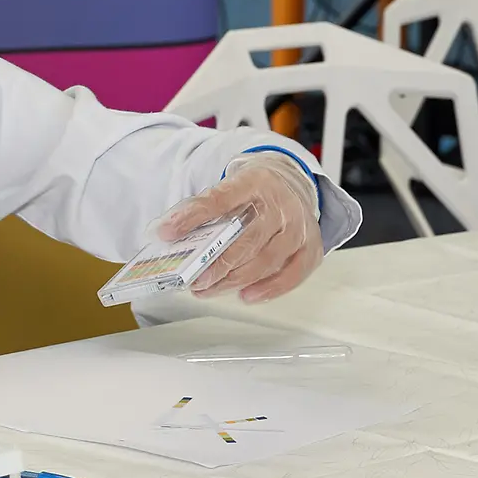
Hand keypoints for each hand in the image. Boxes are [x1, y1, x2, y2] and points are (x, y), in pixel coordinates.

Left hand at [155, 151, 321, 302]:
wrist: (288, 182)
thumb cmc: (251, 192)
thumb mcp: (227, 188)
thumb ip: (202, 209)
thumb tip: (168, 235)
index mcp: (253, 181)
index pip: (219, 199)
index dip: (191, 217)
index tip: (166, 232)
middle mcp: (281, 204)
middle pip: (246, 240)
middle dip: (216, 264)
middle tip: (193, 279)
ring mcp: (299, 226)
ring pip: (266, 261)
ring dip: (234, 280)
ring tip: (208, 289)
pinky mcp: (311, 246)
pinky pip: (293, 274)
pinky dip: (269, 289)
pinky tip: (247, 295)